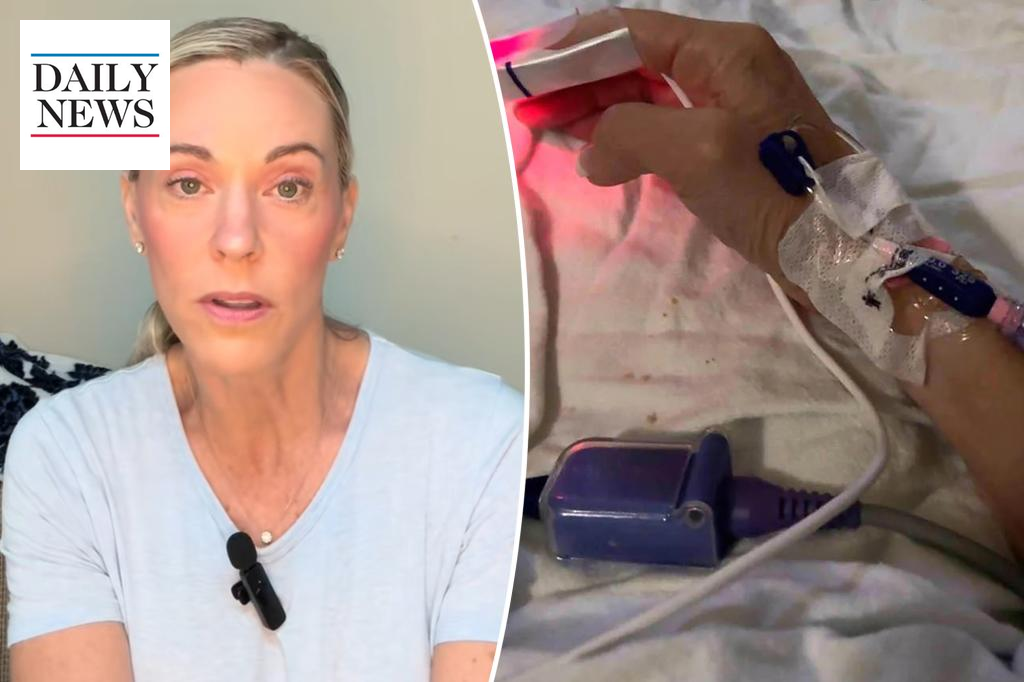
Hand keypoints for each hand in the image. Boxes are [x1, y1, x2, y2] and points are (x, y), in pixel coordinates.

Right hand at [514, 8, 854, 288]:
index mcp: (724, 51)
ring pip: (648, 93)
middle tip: (531, 106)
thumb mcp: (696, 149)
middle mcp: (727, 67)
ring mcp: (731, 106)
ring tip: (552, 128)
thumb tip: (593, 152)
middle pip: (637, 58)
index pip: (631, 29)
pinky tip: (599, 153)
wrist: (842, 250)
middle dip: (581, 79)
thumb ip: (629, 133)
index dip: (573, 47)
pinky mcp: (732, 145)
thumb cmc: (774, 190)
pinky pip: (666, 126)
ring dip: (600, 108)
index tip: (526, 70)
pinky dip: (627, 135)